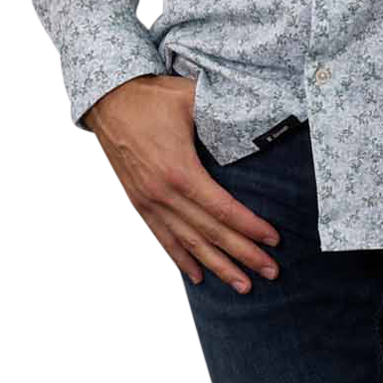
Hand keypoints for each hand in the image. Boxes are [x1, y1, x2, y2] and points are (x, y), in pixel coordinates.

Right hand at [84, 74, 280, 293]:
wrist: (108, 102)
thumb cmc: (153, 97)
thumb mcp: (191, 97)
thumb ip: (221, 109)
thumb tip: (255, 112)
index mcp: (180, 171)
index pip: (223, 210)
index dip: (250, 228)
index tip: (274, 240)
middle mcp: (163, 194)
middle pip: (210, 234)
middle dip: (243, 255)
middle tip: (271, 272)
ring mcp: (149, 201)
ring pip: (188, 243)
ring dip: (217, 267)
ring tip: (242, 286)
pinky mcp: (140, 202)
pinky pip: (164, 237)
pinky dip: (182, 259)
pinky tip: (198, 276)